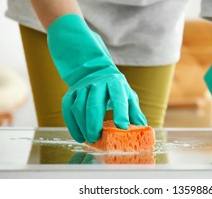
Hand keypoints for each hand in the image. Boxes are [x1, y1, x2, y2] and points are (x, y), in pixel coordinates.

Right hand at [47, 14, 146, 143]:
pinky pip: (68, 110)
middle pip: (94, 103)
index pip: (118, 96)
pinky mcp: (71, 93)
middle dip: (94, 123)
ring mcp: (82, 87)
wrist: (96, 72)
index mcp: (115, 83)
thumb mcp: (128, 96)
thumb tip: (143, 128)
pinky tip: (79, 137)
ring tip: (89, 139)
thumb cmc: (116, 89)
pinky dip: (72, 126)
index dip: (121, 111)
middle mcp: (98, 83)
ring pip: (79, 107)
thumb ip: (135, 111)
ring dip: (82, 126)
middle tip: (97, 138)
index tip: (122, 127)